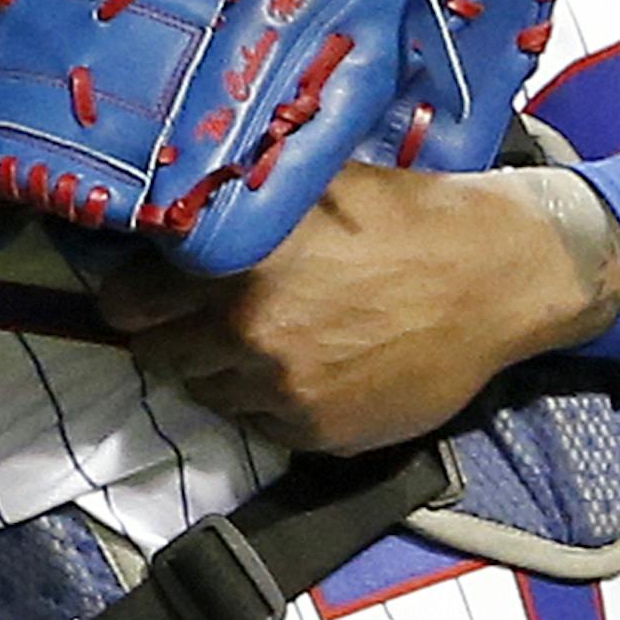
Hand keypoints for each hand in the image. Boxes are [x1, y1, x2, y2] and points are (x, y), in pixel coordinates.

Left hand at [94, 163, 619, 453]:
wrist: (494, 276)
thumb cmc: (404, 216)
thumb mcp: (309, 186)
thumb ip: (235, 202)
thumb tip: (170, 204)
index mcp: (231, 264)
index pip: (125, 303)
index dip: (132, 296)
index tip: (141, 294)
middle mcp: (245, 332)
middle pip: (157, 355)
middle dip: (171, 335)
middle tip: (203, 318)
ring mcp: (281, 390)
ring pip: (206, 394)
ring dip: (219, 371)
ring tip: (263, 340)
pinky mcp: (317, 433)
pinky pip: (260, 425)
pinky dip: (269, 403)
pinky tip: (305, 368)